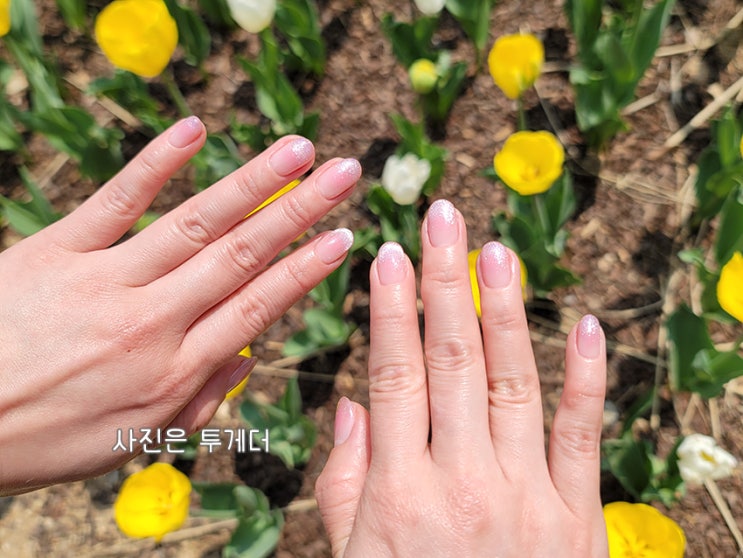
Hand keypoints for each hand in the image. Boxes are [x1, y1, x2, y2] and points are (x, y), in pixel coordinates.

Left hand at [0, 117, 359, 494]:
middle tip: (345, 172)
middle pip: (241, 255)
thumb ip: (195, 400)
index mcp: (172, 371)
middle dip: (301, 210)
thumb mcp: (130, 443)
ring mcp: (104, 281)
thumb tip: (243, 356)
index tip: (345, 237)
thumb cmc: (41, 439)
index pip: (257, 307)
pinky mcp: (55, 251)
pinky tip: (195, 131)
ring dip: (252, 182)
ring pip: (194, 224)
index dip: (306, 269)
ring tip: (298, 149)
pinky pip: (114, 201)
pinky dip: (156, 163)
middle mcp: (151, 322)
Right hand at [316, 199, 608, 556]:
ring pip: (512, 382)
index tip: (391, 256)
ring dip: (504, 309)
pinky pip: (584, 435)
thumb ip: (349, 479)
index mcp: (399, 494)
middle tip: (442, 220)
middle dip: (445, 281)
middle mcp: (463, 483)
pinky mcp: (578, 517)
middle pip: (449, 360)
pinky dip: (587, 377)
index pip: (394, 376)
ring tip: (497, 250)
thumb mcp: (354, 556)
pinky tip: (584, 324)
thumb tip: (352, 403)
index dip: (392, 310)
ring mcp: (528, 497)